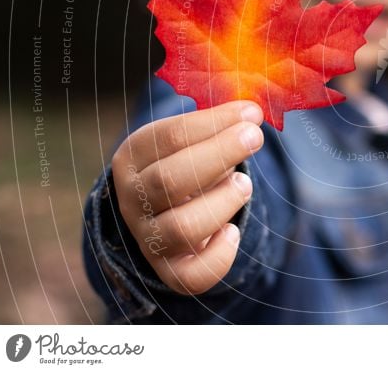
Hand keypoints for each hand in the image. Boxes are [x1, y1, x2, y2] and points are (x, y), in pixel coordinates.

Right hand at [111, 100, 264, 294]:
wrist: (163, 210)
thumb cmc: (187, 161)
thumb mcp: (191, 137)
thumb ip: (217, 123)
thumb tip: (253, 111)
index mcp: (134, 157)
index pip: (170, 137)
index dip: (215, 123)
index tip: (251, 113)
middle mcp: (133, 199)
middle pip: (170, 180)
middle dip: (220, 154)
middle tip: (254, 138)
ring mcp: (148, 237)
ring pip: (182, 228)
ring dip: (223, 203)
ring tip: (244, 184)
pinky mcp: (169, 270)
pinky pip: (191, 276)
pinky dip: (220, 256)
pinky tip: (232, 231)